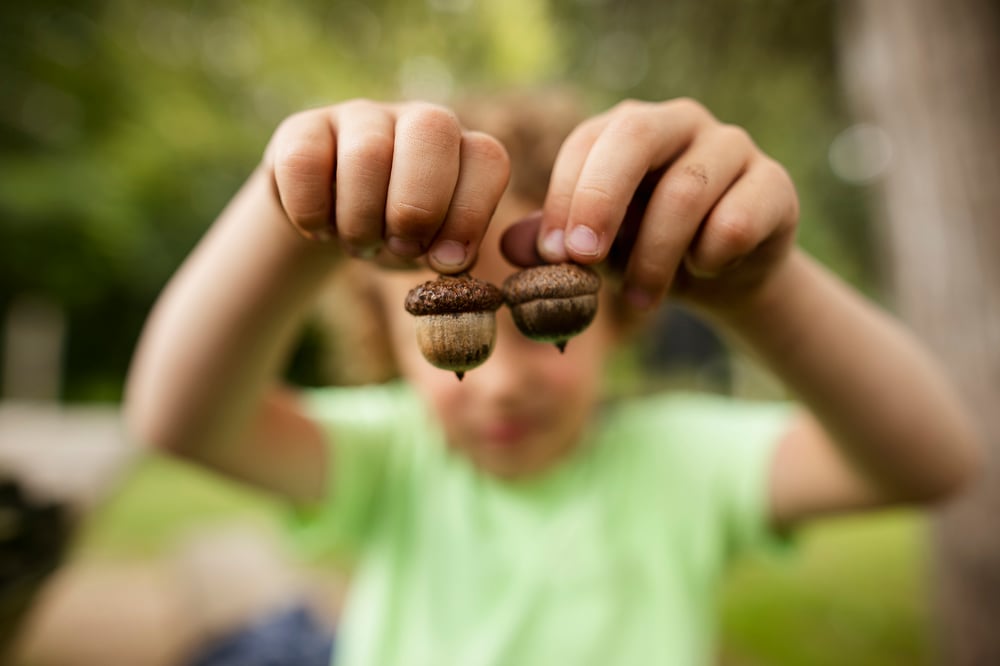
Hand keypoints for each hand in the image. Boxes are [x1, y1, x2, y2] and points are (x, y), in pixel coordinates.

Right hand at [263, 100, 509, 272]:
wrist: (330, 226)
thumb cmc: (395, 238)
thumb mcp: (429, 252)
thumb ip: (450, 257)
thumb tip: (450, 260)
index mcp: (462, 149)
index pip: (487, 159)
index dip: (471, 215)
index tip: (444, 261)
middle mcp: (417, 120)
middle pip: (432, 129)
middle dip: (417, 207)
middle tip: (400, 247)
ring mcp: (359, 116)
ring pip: (367, 152)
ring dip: (362, 220)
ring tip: (360, 244)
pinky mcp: (303, 127)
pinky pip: (304, 162)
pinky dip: (312, 212)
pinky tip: (318, 228)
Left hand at [503, 98, 798, 312]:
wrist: (721, 275)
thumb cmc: (645, 249)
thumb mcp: (595, 249)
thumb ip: (553, 244)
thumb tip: (509, 248)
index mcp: (626, 129)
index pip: (586, 142)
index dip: (564, 196)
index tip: (555, 254)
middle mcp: (679, 122)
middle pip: (636, 134)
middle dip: (600, 198)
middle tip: (582, 257)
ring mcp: (731, 146)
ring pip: (686, 188)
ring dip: (655, 256)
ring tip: (640, 300)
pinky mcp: (774, 184)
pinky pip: (736, 220)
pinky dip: (710, 257)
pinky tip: (703, 271)